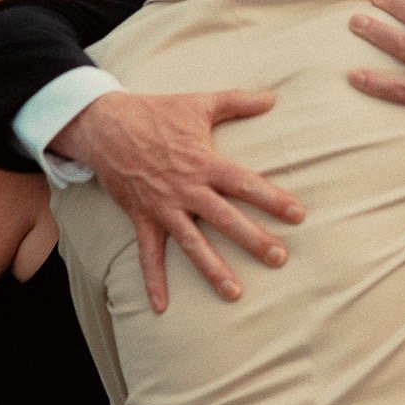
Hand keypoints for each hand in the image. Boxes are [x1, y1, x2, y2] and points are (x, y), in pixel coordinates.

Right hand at [57, 90, 303, 312]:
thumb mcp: (198, 103)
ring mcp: (163, 207)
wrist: (106, 125)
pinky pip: (148, 254)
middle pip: (225, 219)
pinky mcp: (142, 217)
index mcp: (205, 162)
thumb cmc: (155, 113)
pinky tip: (161, 307)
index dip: (272, 199)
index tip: (298, 215)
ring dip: (214, 269)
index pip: (245, 183)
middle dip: (253, 240)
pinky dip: (153, 281)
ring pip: (193, 243)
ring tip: (235, 294)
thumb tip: (272, 97)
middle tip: (279, 259)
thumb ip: (237, 102)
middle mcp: (187, 189)